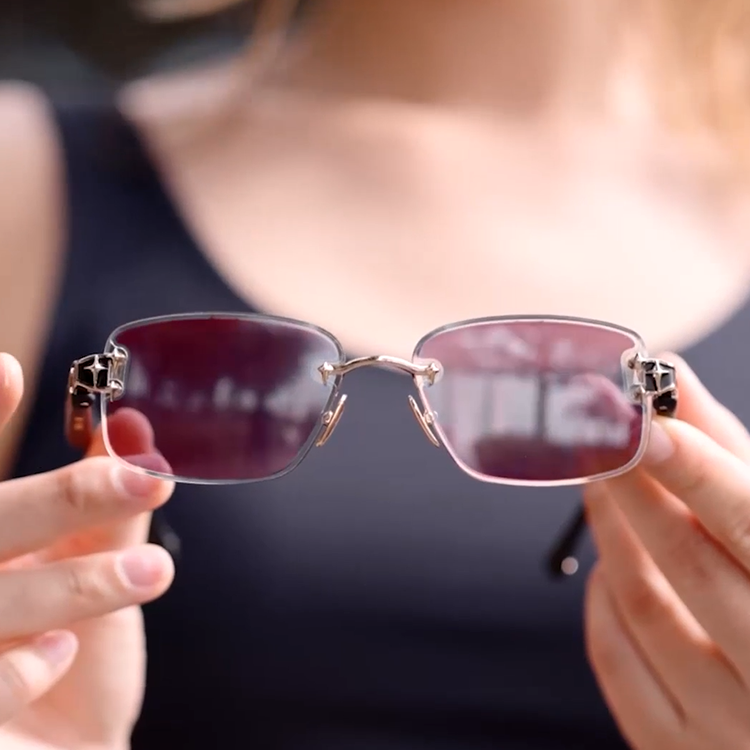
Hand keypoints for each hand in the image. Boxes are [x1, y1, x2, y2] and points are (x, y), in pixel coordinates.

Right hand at [0, 353, 174, 749]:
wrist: (66, 743)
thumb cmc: (75, 646)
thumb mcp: (91, 562)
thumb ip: (104, 502)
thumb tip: (131, 426)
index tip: (11, 369)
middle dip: (64, 499)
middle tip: (147, 476)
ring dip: (79, 582)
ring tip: (153, 570)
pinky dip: (26, 663)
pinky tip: (63, 652)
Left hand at [583, 354, 749, 748]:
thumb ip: (726, 456)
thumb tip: (668, 375)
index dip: (698, 471)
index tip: (645, 419)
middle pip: (690, 564)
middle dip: (636, 488)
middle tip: (599, 433)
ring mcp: (729, 725)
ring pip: (642, 604)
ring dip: (609, 530)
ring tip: (599, 480)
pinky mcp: (676, 749)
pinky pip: (615, 658)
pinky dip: (601, 599)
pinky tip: (610, 564)